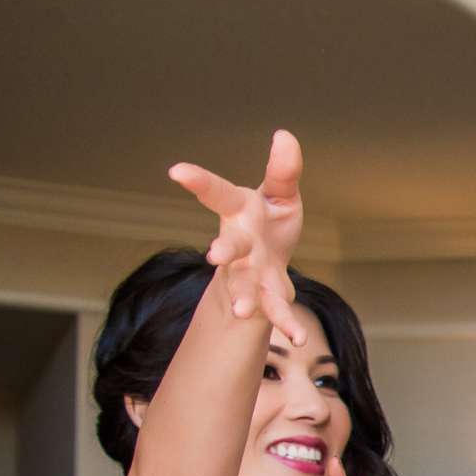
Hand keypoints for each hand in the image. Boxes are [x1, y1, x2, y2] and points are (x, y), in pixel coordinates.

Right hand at [167, 130, 308, 345]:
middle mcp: (241, 242)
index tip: (177, 170)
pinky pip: (276, 310)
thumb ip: (283, 170)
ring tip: (245, 312)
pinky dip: (286, 324)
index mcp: (240, 210)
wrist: (268, 262)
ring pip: (246, 283)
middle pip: (232, 245)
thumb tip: (285, 135)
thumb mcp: (280, 193)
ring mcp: (251, 270)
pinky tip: (299, 340)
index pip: (219, 193)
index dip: (200, 181)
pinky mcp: (267, 293)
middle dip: (225, 249)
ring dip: (246, 297)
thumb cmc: (270, 221)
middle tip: (214, 257)